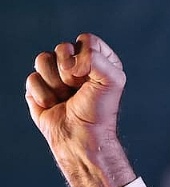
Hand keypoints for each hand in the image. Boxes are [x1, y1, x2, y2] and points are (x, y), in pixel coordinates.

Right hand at [26, 33, 135, 186]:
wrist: (81, 137)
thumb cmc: (98, 111)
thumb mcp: (112, 80)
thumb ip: (97, 58)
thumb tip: (69, 60)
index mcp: (99, 60)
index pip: (86, 40)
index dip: (86, 58)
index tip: (92, 78)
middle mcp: (78, 65)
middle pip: (62, 48)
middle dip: (69, 72)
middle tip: (78, 90)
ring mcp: (57, 75)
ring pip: (42, 59)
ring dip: (55, 83)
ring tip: (65, 98)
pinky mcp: (39, 87)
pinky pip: (32, 78)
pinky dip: (43, 95)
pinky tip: (54, 105)